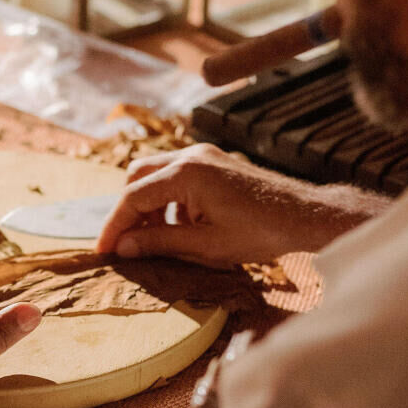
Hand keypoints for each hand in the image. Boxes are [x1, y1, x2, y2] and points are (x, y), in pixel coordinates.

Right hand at [96, 143, 381, 266]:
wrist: (304, 216)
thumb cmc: (261, 232)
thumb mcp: (205, 245)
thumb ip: (160, 242)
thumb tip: (123, 248)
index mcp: (186, 174)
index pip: (133, 197)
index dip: (115, 226)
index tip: (103, 251)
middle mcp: (191, 156)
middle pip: (138, 176)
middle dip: (128, 210)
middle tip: (125, 243)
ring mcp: (204, 155)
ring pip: (156, 173)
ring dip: (149, 204)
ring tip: (156, 238)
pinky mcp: (215, 162)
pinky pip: (177, 174)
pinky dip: (169, 198)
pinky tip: (182, 225)